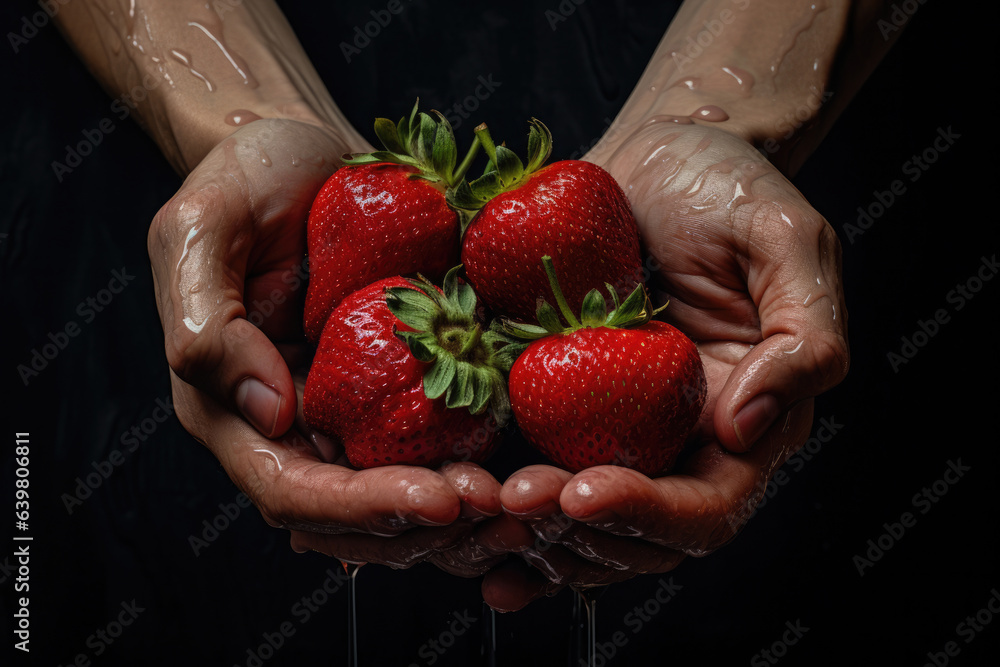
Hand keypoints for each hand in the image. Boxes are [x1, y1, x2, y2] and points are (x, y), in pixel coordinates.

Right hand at [148, 118, 501, 567]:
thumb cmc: (245, 177)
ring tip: (531, 502)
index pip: (294, 491)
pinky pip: (444, 445)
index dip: (363, 508)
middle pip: (358, 519)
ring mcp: (354, 412)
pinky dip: (486, 467)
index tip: (437, 500)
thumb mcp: (201, 227)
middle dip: (428, 527)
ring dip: (468, 515)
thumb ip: (207, 322)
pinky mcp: (404, 387)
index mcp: (238, 410)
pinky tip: (537, 465)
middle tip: (503, 510)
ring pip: (406, 498)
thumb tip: (269, 413)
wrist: (304, 152)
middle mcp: (298, 427)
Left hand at [481, 120, 847, 609]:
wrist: (659, 153)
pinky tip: (452, 509)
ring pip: (572, 522)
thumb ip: (803, 340)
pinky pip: (528, 468)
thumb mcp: (790, 246)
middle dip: (572, 532)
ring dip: (525, 534)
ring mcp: (610, 428)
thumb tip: (747, 428)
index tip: (583, 491)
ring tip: (473, 510)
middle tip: (514, 499)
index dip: (647, 515)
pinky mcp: (555, 404)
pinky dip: (494, 507)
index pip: (705, 509)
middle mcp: (675, 442)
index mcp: (741, 423)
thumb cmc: (730, 189)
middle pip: (631, 536)